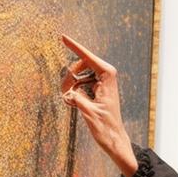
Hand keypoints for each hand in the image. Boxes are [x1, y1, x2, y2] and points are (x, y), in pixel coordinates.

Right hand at [59, 35, 137, 176]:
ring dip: (70, 86)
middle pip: (80, 65)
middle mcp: (106, 75)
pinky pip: (79, 83)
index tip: (62, 36)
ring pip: (78, 75)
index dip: (74, 46)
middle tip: (64, 93)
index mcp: (108, 76)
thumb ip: (76, 97)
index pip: (88, 57)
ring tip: (69, 102)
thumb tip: (67, 91)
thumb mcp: (88, 112)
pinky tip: (72, 103)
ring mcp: (101, 82)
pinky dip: (73, 91)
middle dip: (69, 77)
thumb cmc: (105, 128)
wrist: (114, 140)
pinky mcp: (97, 89)